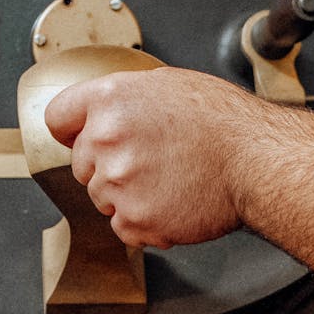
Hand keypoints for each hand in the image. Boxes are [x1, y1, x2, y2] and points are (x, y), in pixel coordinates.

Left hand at [44, 66, 252, 247]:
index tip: (80, 138)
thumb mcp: (166, 85)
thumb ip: (124, 99)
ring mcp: (117, 182)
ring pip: (102, 198)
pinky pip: (123, 227)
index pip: (58, 118)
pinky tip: (172, 202)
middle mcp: (105, 139)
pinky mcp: (133, 218)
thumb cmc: (224, 122)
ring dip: (128, 195)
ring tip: (168, 180)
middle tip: (151, 161)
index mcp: (110, 100)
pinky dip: (145, 223)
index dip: (73, 130)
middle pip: (81, 164)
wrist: (256, 161)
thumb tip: (103, 112)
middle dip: (108, 165)